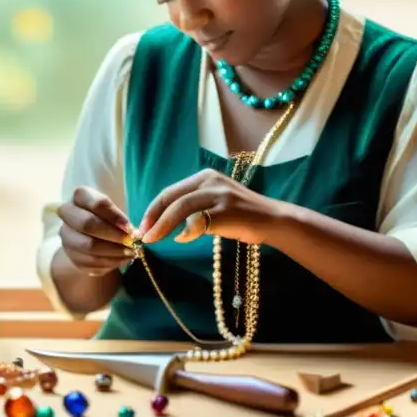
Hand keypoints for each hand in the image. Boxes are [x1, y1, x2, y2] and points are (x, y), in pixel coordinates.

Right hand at [57, 187, 134, 276]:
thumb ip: (122, 220)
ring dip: (113, 251)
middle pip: (87, 224)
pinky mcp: (71, 256)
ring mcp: (66, 236)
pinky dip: (109, 262)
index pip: (96, 203)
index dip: (114, 216)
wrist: (89, 235)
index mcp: (80, 196)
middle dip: (113, 234)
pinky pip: (90, 262)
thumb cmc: (106, 218)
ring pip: (88, 246)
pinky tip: (122, 259)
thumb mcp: (114, 212)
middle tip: (130, 241)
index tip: (130, 227)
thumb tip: (135, 234)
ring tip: (130, 252)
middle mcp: (67, 214)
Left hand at [138, 169, 283, 245]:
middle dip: (154, 217)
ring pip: (182, 208)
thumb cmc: (241, 214)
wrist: (273, 219)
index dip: (153, 209)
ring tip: (153, 239)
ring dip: (164, 225)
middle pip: (173, 198)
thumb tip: (165, 223)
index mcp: (204, 176)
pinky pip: (199, 222)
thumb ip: (193, 206)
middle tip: (143, 234)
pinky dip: (186, 232)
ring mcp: (220, 195)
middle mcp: (211, 180)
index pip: (171, 192)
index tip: (143, 226)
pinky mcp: (228, 211)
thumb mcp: (214, 201)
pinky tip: (182, 239)